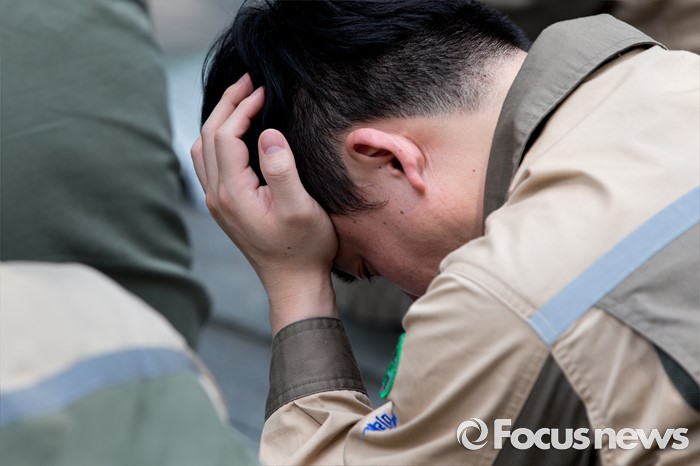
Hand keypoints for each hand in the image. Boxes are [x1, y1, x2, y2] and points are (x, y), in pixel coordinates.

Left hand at [191, 74, 337, 334]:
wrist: (294, 283)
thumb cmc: (304, 247)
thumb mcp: (301, 208)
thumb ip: (281, 169)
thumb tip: (265, 133)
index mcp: (232, 193)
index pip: (226, 135)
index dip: (243, 107)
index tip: (265, 89)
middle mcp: (217, 195)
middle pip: (209, 136)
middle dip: (227, 104)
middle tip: (250, 80)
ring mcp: (218, 202)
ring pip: (204, 148)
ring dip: (219, 119)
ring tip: (241, 99)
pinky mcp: (225, 206)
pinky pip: (210, 162)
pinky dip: (218, 138)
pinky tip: (237, 132)